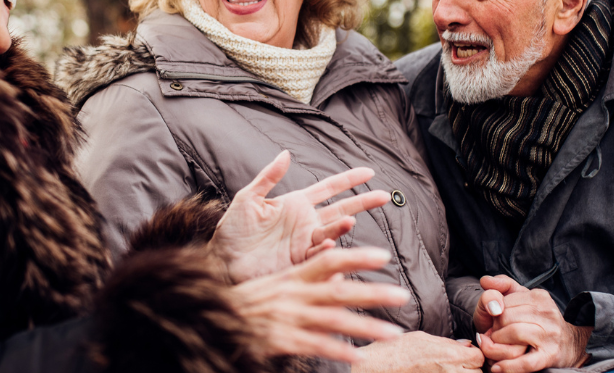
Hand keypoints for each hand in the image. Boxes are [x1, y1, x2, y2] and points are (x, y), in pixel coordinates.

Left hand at [212, 150, 391, 281]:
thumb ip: (268, 177)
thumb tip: (285, 153)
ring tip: (349, 221)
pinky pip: (318, 256)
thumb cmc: (232, 230)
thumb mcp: (248, 199)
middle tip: (384, 196)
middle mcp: (305, 223)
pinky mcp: (299, 262)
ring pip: (331, 233)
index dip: (348, 180)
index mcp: (294, 204)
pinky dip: (326, 251)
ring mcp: (304, 243)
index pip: (328, 188)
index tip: (369, 171)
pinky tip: (328, 246)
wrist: (221, 261)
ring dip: (341, 227)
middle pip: (340, 209)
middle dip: (362, 202)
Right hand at [230, 247, 409, 362]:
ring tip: (393, 334)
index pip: (328, 260)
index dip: (356, 257)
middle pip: (338, 290)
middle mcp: (293, 295)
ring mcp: (288, 318)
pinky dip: (337, 350)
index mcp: (293, 277)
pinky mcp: (281, 340)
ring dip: (365, 327)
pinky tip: (358, 356)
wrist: (210, 319)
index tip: (383, 256)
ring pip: (333, 320)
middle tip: (402, 295)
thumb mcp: (278, 284)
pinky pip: (315, 346)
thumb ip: (309, 278)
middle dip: (372, 293)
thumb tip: (341, 275)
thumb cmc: (249, 302)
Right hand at [350, 331, 484, 371]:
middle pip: (478, 372)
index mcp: (449, 355)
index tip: (464, 354)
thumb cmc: (394, 352)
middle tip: (456, 364)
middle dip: (470, 368)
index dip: (473, 354)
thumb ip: (446, 342)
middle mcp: (451, 372)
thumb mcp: (421, 338)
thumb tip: (465, 345)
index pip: (478, 356)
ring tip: (447, 370)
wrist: (375, 369)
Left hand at [476, 276, 590, 372]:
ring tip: (494, 347)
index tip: (495, 322)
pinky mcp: (550, 356)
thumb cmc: (537, 321)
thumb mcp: (523, 298)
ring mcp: (550, 335)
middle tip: (493, 336)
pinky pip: (525, 362)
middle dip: (494, 329)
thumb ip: (503, 285)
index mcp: (539, 297)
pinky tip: (497, 368)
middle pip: (506, 317)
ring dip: (496, 344)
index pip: (504, 302)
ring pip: (513, 334)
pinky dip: (508, 366)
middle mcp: (547, 313)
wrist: (569, 345)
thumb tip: (484, 280)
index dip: (495, 314)